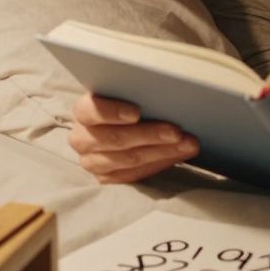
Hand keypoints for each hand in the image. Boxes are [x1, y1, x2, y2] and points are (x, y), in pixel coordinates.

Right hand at [68, 93, 198, 183]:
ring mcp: (93, 161)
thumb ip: (135, 91)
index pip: (92, 110)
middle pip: (116, 139)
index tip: (137, 112)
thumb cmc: (123, 103)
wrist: (113, 126)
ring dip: (162, 151)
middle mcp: (82, 138)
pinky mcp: (107, 178)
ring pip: (129, 159)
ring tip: (187, 144)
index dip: (113, 112)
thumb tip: (164, 91)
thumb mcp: (124, 93)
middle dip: (150, 135)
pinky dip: (160, 163)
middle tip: (177, 131)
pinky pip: (135, 175)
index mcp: (83, 111)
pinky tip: (178, 154)